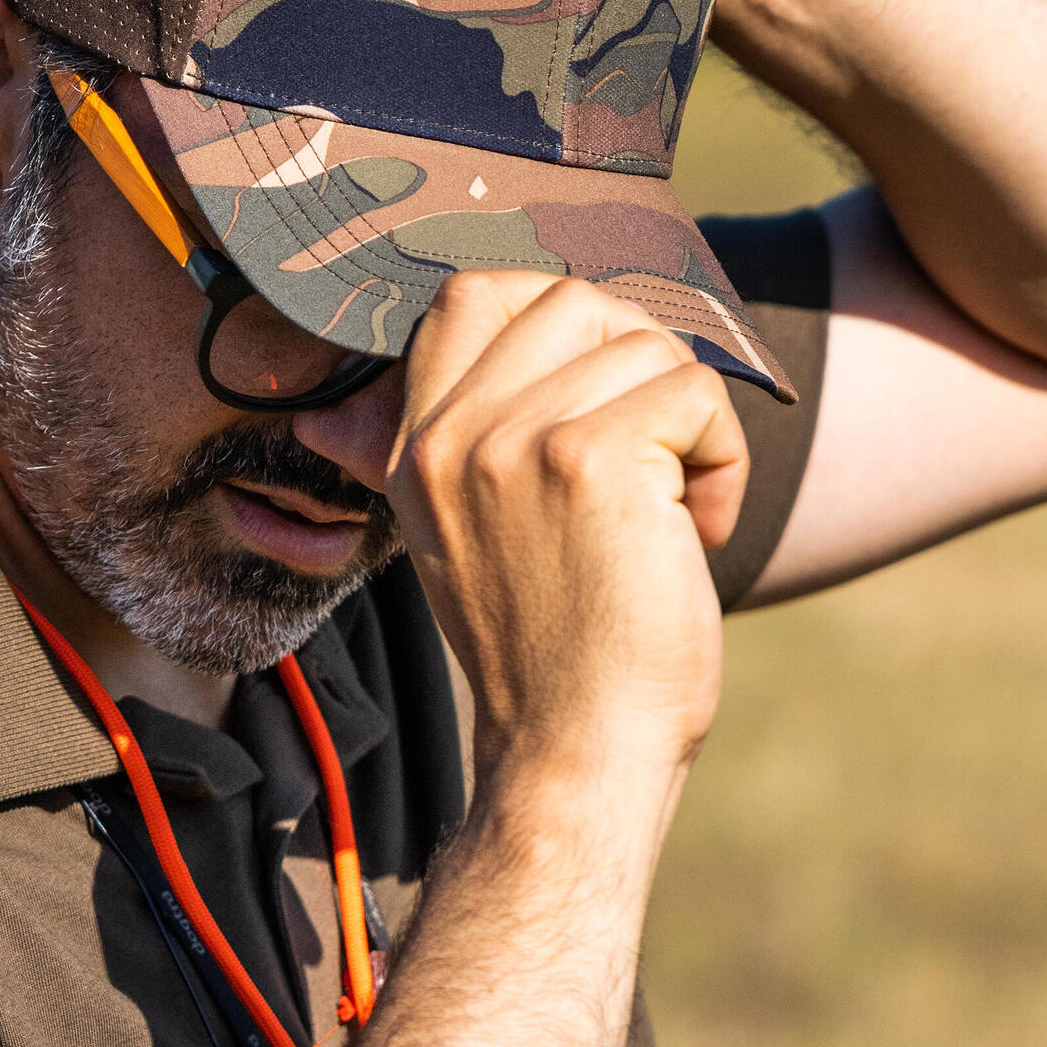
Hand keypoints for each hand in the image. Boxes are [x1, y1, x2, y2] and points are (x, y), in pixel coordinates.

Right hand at [379, 272, 747, 787]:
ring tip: (671, 514)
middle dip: (636, 364)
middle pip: (570, 299)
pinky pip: (695, 390)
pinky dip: (724, 458)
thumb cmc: (545, 652)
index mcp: (415, 450)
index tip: (594, 397)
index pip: (468, 295)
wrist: (574, 752)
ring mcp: (515, 442)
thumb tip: (322, 416)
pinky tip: (697, 530)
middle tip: (649, 458)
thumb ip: (411, 461)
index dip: (554, 317)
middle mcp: (452, 437)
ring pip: (645, 344)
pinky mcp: (591, 458)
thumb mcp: (450, 542)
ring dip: (691, 426)